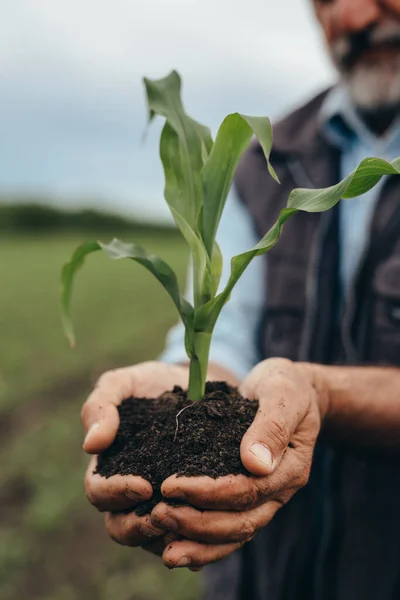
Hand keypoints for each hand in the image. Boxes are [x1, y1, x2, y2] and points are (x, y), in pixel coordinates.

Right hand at [82, 361, 190, 555]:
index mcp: (109, 467)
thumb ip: (101, 406)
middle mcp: (130, 494)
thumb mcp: (124, 384)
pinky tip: (216, 527)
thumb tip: (91, 445)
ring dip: (171, 537)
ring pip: (156, 539)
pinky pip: (190, 536)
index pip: (99, 492)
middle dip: (139, 527)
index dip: (116, 493)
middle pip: (121, 528)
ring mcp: (159, 506)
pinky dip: (199, 538)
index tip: (145, 485)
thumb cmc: (151, 385)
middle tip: (165, 516)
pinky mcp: (190, 511)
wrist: (195, 386)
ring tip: (193, 524)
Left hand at [150, 358, 327, 568]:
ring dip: (197, 543)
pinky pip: (228, 532)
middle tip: (156, 514)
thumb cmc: (285, 386)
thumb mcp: (283, 391)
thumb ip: (272, 424)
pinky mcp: (249, 500)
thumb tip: (255, 463)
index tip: (170, 485)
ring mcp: (265, 500)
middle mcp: (279, 491)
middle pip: (239, 522)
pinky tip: (175, 549)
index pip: (247, 490)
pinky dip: (204, 545)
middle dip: (196, 523)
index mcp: (290, 467)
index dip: (208, 492)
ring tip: (163, 546)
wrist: (292, 392)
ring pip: (234, 535)